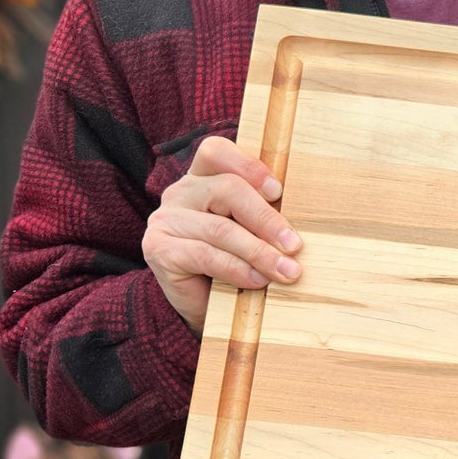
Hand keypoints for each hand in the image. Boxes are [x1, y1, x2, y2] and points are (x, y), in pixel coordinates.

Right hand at [142, 136, 301, 333]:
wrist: (201, 307)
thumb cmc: (232, 264)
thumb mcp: (249, 233)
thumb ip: (263, 217)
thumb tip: (298, 227)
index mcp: (202, 178)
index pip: (216, 151)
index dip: (248, 166)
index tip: (278, 192)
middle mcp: (179, 193)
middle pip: (227, 189)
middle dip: (267, 219)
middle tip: (294, 245)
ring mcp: (165, 220)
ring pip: (220, 228)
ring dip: (259, 252)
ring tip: (286, 271)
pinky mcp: (159, 250)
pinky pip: (206, 255)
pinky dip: (238, 269)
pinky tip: (258, 281)